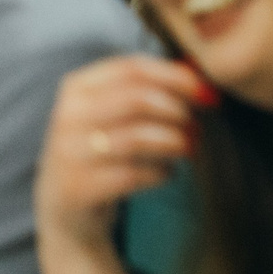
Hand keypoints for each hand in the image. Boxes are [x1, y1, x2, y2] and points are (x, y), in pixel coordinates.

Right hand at [35, 55, 212, 252]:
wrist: (65, 205)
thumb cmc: (105, 149)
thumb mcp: (117, 113)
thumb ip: (154, 90)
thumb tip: (202, 79)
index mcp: (78, 88)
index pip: (133, 68)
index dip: (176, 77)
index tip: (206, 93)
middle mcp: (68, 116)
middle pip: (137, 100)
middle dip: (178, 112)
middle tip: (197, 127)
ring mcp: (69, 153)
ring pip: (137, 138)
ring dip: (175, 142)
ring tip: (190, 149)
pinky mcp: (77, 188)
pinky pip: (132, 174)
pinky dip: (161, 172)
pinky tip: (168, 173)